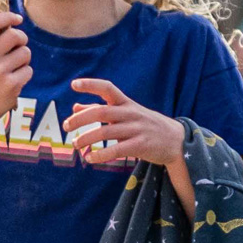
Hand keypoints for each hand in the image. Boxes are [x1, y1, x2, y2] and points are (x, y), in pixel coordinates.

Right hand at [0, 6, 32, 133]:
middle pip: (15, 35)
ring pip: (25, 53)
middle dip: (21, 39)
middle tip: (17, 47)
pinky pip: (28, 70)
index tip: (17, 19)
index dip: (8, 16)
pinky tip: (14, 80)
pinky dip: (25, 74)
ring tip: (13, 66)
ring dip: (23, 59)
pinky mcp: (11, 85)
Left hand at [66, 78, 184, 173]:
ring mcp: (136, 129)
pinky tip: (90, 158)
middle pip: (101, 112)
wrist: (176, 141)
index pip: (107, 88)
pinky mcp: (141, 146)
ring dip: (86, 138)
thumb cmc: (145, 125)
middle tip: (66, 126)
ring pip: (106, 132)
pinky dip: (100, 155)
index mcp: (126, 103)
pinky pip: (116, 150)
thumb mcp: (125, 113)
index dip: (90, 85)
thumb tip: (75, 106)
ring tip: (75, 144)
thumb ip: (100, 109)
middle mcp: (130, 113)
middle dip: (80, 119)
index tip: (74, 84)